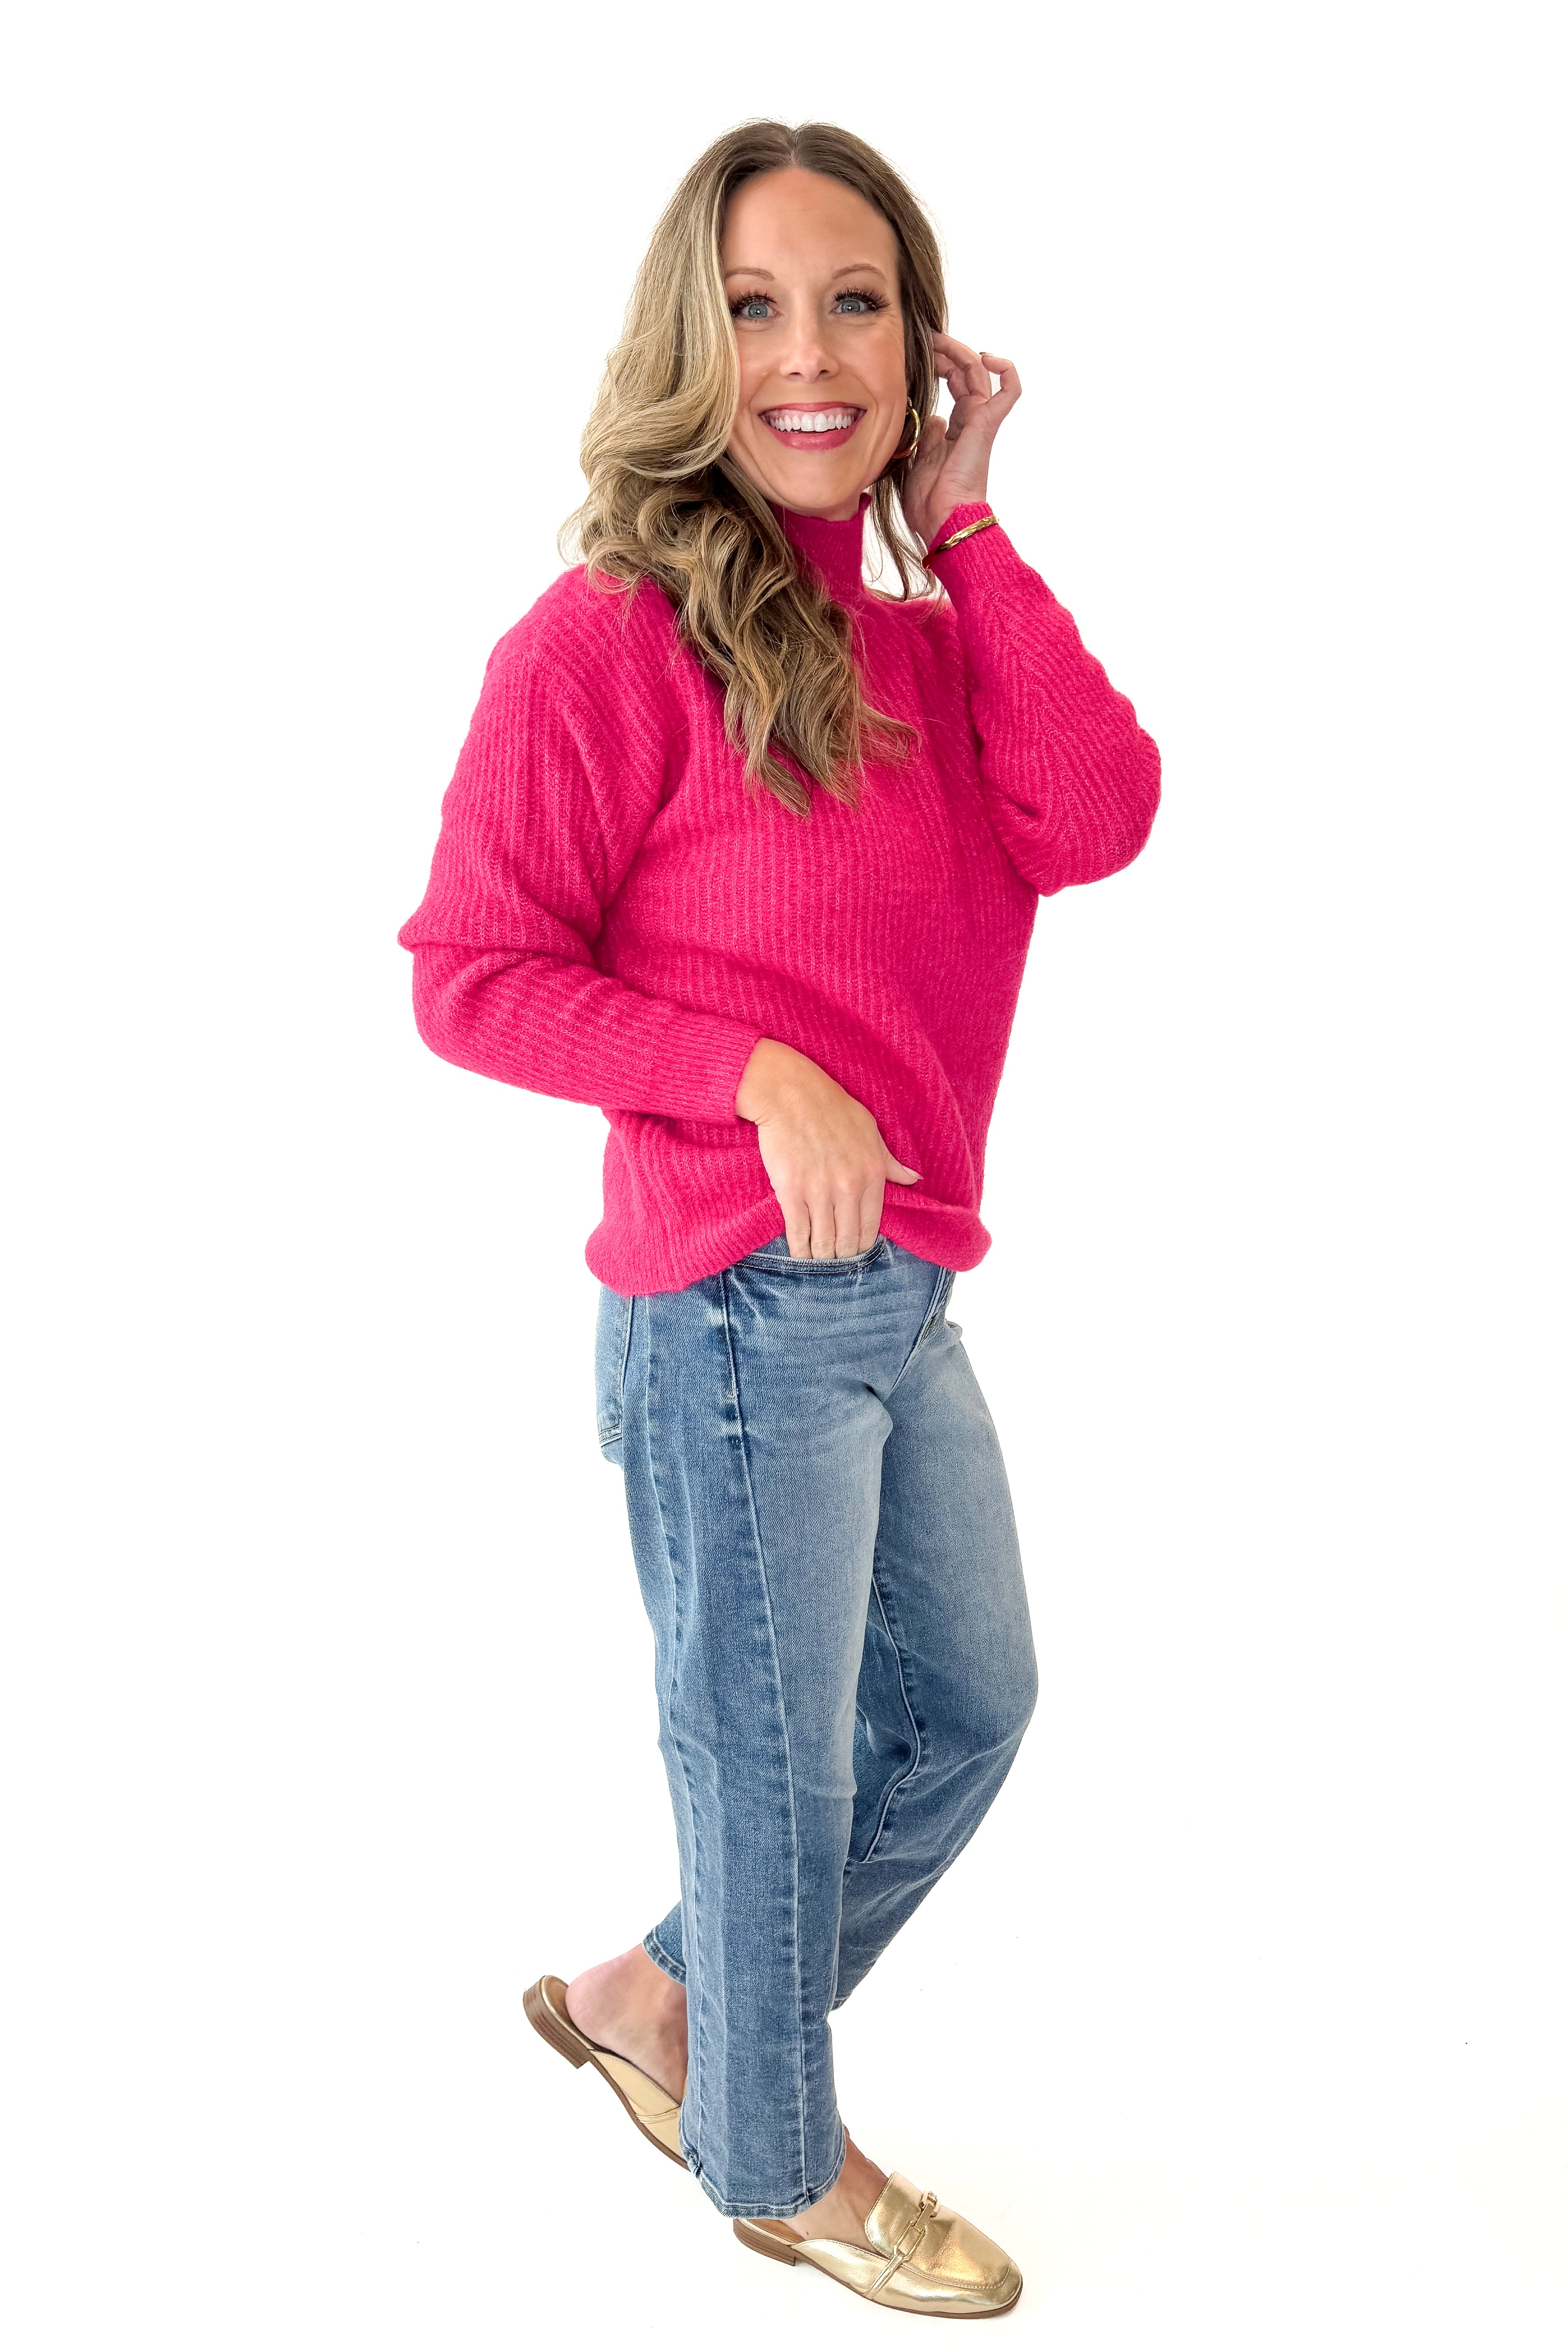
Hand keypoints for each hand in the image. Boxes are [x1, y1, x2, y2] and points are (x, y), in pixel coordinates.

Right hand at [735, 1039, 919, 1258]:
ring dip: (820, 1256)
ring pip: (823, 1243)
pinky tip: (798, 1252)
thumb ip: (890, 1162)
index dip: (860, 1245)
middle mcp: (849, 1188)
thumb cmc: (832, 1108)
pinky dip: (798, 1249)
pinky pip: (798, 1233)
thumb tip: (915, 1179)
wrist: (790, 1094)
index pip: (870, 1227)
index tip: (852, 1249)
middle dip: (841, 1255)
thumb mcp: (870, 1131)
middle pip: (847, 1241)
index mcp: (872, 1174)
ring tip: (816, 1259)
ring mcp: (819, 1191)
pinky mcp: (791, 1191)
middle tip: (833, 1258)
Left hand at [899, 335, 1020, 549]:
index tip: (921, 352)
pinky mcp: (987, 424)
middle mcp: (971, 423)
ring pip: (979, 375)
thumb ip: (928, 437)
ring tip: (939, 340)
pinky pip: (1009, 391)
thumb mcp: (919, 460)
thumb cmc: (929, 502)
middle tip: (927, 338)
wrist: (943, 520)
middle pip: (965, 374)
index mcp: (955, 431)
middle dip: (947, 351)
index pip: (953, 385)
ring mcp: (981, 423)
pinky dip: (1006, 370)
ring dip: (960, 352)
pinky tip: (986, 356)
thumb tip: (933, 418)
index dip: (940, 364)